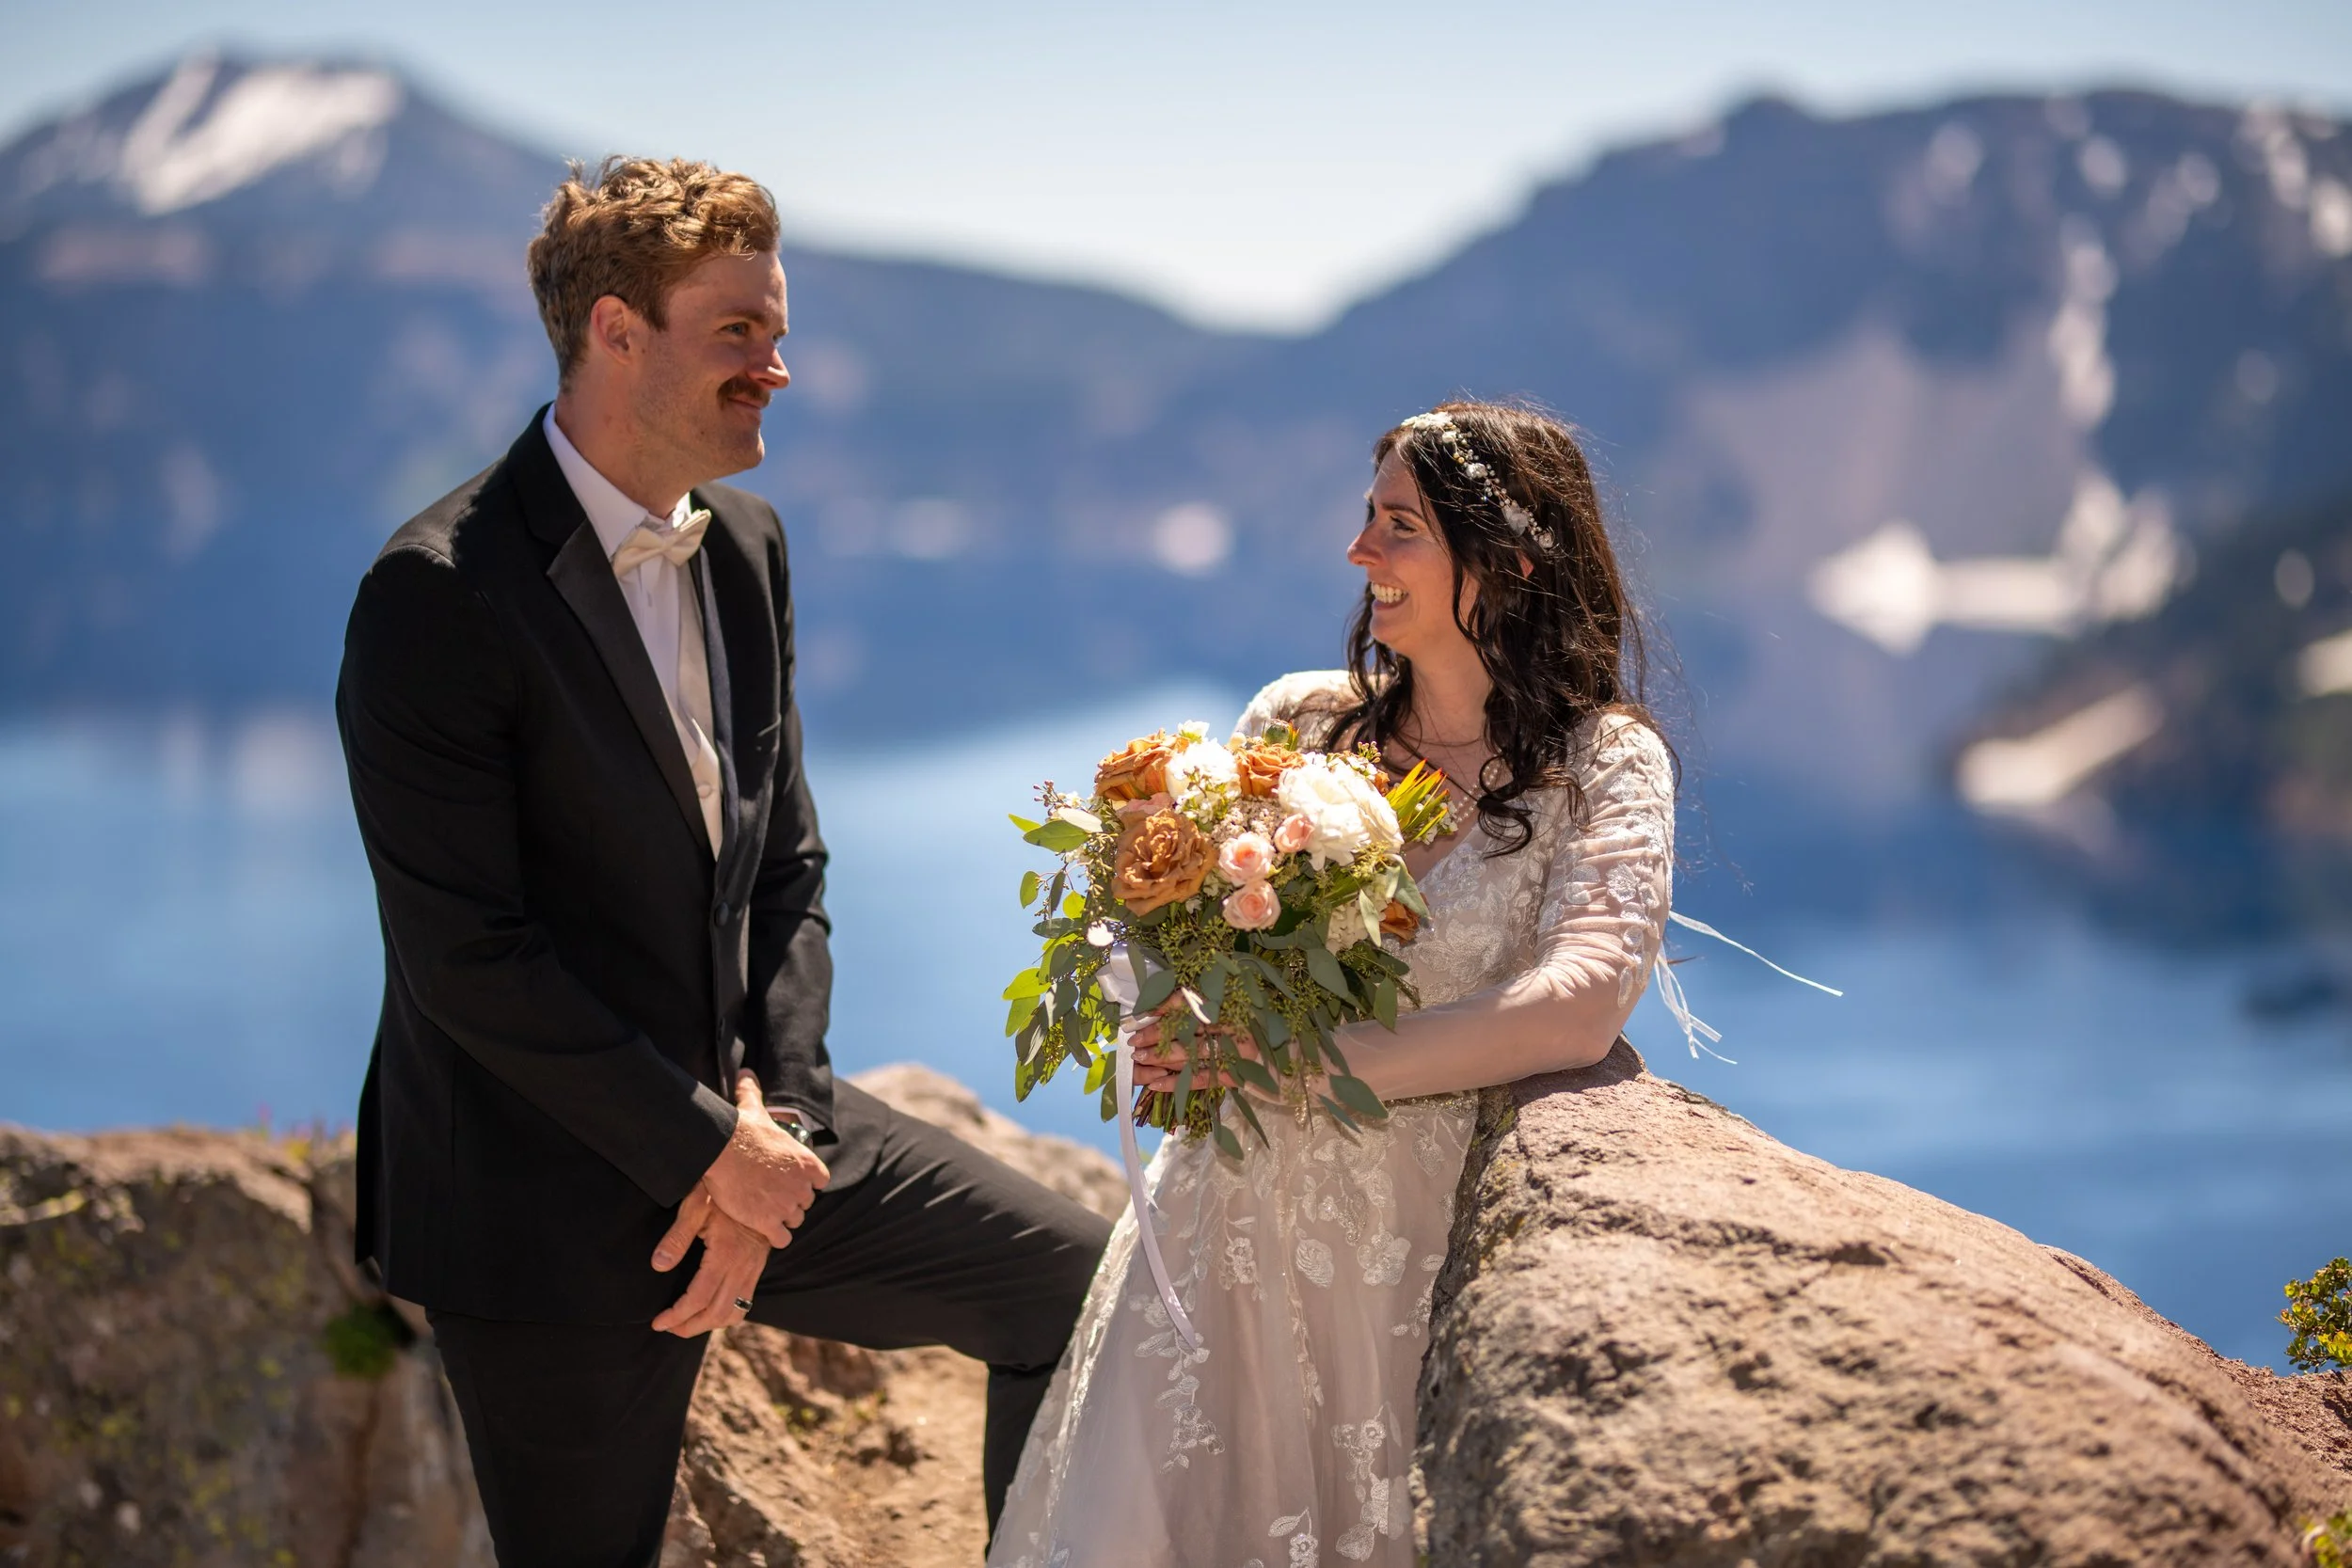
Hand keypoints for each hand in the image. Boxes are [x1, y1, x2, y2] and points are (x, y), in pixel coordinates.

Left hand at [650, 1178, 770, 1337]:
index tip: (658, 1322)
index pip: (699, 1298)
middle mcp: (743, 1266)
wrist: (756, 1180)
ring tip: (687, 1322)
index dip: (677, 1315)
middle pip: (717, 1313)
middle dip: (690, 1327)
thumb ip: (676, 1239)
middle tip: (668, 1327)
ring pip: (734, 1313)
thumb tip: (658, 1266)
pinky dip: (726, 1314)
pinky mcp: (758, 1267)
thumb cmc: (720, 1192)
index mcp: (726, 1253)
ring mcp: (753, 1268)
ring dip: (709, 1324)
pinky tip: (710, 1309)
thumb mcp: (694, 1208)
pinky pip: (745, 1302)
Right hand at [700, 1071, 828, 1246]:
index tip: (786, 1180)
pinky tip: (760, 1226)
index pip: (819, 1182)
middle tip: (769, 1196)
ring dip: (781, 1219)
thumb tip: (745, 1073)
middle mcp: (803, 1186)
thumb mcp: (756, 1110)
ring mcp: (787, 1206)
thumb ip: (755, 1094)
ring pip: (794, 1221)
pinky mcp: (770, 1223)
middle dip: (790, 1201)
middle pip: (805, 1203)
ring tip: (763, 1210)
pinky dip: (773, 1236)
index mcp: (808, 1163)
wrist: (724, 1151)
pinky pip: (782, 1239)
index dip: (804, 1183)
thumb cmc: (741, 1131)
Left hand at [1129, 1010, 1252, 1095]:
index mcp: (1232, 1002)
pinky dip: (1176, 1082)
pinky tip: (1155, 1084)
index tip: (1143, 1015)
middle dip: (1158, 1036)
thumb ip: (1193, 1003)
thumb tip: (1153, 1009)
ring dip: (1161, 1058)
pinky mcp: (1235, 1075)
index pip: (1193, 1003)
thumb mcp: (1224, 1004)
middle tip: (1135, 1042)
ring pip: (1192, 1055)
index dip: (1165, 1008)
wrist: (1276, 1053)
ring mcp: (1236, 1053)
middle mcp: (1236, 1026)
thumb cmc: (1246, 1023)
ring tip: (1140, 1060)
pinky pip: (1200, 1080)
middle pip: (1189, 1029)